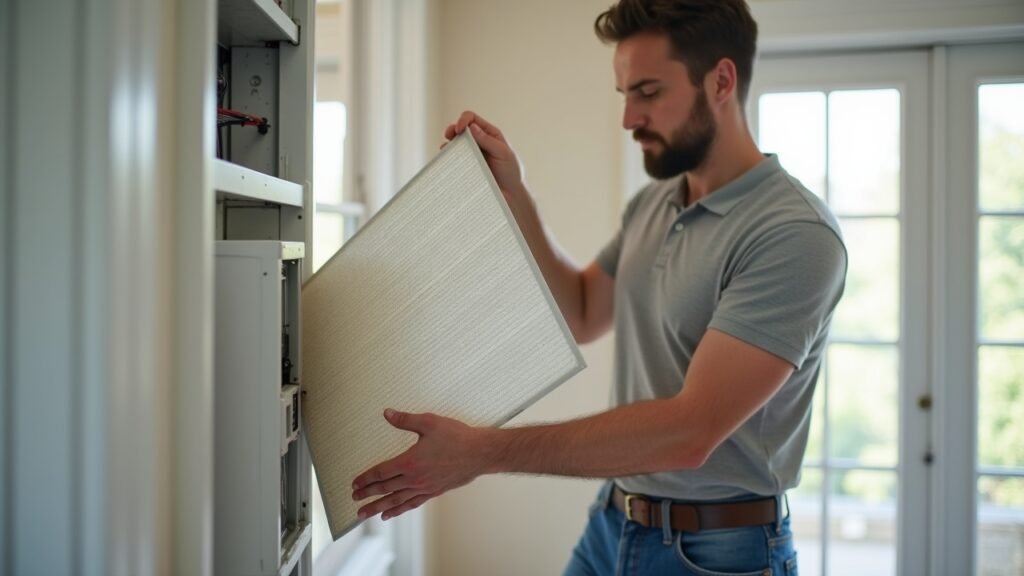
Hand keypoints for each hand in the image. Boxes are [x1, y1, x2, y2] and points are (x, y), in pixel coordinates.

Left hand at [351, 409, 496, 520]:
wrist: (479, 453)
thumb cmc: (456, 436)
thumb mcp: (429, 422)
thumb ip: (405, 420)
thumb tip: (387, 413)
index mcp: (410, 461)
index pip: (381, 472)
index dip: (366, 478)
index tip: (355, 484)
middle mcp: (415, 478)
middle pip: (385, 489)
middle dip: (368, 495)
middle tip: (354, 500)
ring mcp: (424, 487)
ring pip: (396, 501)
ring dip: (378, 507)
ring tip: (364, 514)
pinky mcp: (434, 492)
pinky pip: (412, 504)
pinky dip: (399, 510)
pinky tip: (390, 514)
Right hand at [444, 111, 525, 197]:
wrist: (510, 195)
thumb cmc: (511, 173)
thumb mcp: (503, 153)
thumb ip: (488, 140)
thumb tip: (472, 127)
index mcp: (490, 134)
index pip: (472, 119)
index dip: (463, 120)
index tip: (458, 129)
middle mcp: (479, 142)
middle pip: (460, 129)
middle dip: (452, 130)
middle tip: (448, 136)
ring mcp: (472, 154)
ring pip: (455, 144)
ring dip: (449, 144)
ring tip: (448, 150)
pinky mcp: (467, 166)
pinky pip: (454, 159)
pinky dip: (449, 158)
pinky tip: (449, 161)